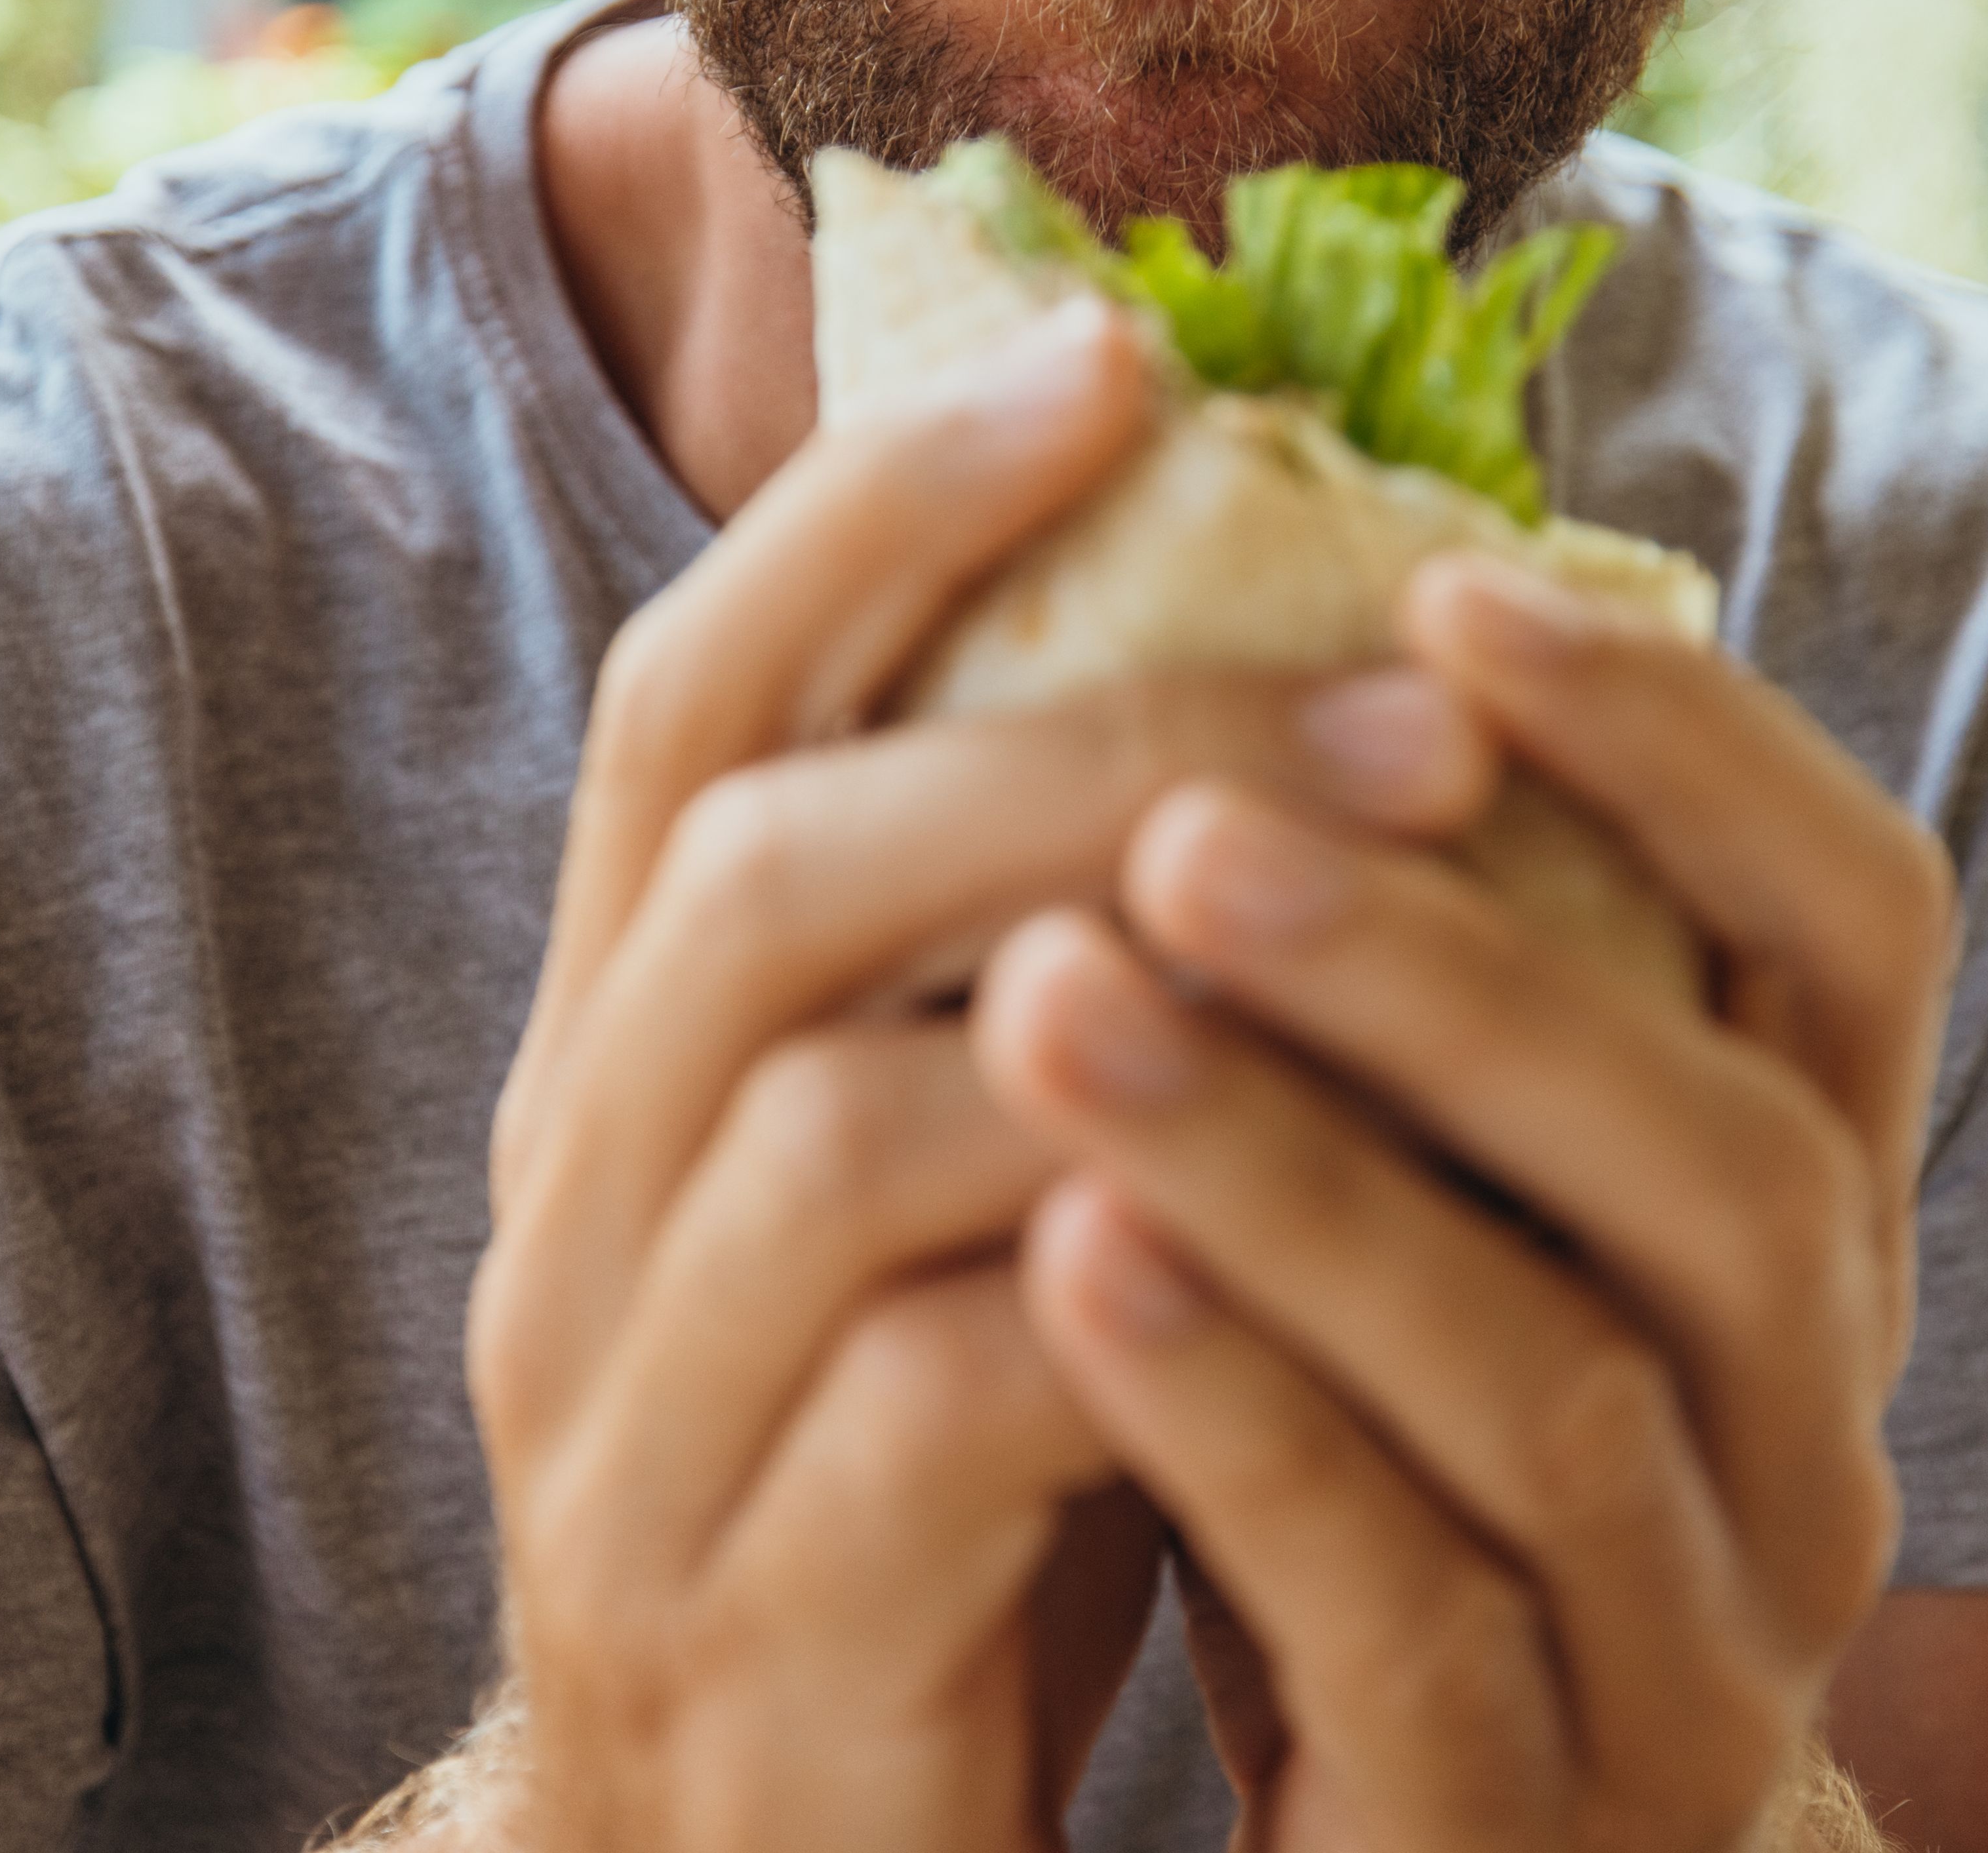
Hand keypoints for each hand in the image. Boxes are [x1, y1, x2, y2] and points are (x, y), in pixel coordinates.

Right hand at [462, 302, 1510, 1852]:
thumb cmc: (945, 1495)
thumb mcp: (971, 1185)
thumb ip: (1032, 963)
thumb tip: (1285, 667)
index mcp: (621, 1067)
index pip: (688, 707)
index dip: (878, 505)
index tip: (1108, 352)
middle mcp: (571, 1216)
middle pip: (772, 872)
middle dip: (1096, 739)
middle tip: (1410, 695)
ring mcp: (623, 1435)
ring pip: (839, 1125)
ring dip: (1147, 1000)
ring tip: (1416, 918)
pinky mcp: (746, 1636)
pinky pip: (939, 1412)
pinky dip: (1144, 1300)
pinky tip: (1331, 1236)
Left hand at [974, 554, 1962, 1852]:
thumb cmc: (1347, 1481)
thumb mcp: (1413, 1218)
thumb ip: (1398, 1002)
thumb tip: (1260, 623)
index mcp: (1802, 1235)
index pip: (1858, 930)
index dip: (1692, 742)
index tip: (1448, 589)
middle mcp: (1815, 1436)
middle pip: (1732, 1157)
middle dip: (1458, 967)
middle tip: (1180, 830)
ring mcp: (1704, 1659)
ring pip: (1565, 1381)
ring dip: (1302, 1172)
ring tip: (1050, 1006)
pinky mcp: (1541, 1829)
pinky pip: (1415, 1611)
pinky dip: (1239, 1416)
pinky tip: (1061, 1267)